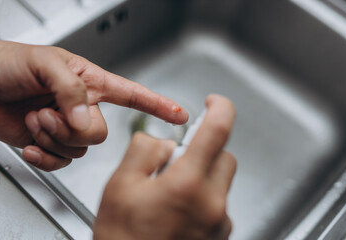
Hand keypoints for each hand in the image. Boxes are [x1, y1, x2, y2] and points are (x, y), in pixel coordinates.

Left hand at [0, 40, 187, 170]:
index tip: (179, 114)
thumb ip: (71, 90)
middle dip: (72, 128)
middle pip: (101, 133)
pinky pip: (61, 162)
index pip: (133, 94)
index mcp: (90, 82)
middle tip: (49, 112)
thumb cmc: (6, 63)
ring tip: (35, 117)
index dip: (158, 104)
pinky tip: (33, 143)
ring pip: (80, 149)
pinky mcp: (51, 144)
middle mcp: (82, 106)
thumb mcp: (45, 63)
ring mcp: (67, 127)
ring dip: (52, 137)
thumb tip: (84, 120)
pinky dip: (45, 157)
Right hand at [94, 95, 236, 239]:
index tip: (214, 102)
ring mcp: (219, 223)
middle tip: (177, 161)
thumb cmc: (123, 239)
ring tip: (171, 192)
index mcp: (188, 184)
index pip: (218, 130)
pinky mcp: (220, 236)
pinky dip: (204, 197)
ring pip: (222, 180)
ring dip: (203, 175)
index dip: (220, 108)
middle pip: (225, 156)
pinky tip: (179, 211)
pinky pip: (219, 203)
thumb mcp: (120, 185)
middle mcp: (212, 204)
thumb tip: (164, 142)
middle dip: (204, 150)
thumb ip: (145, 151)